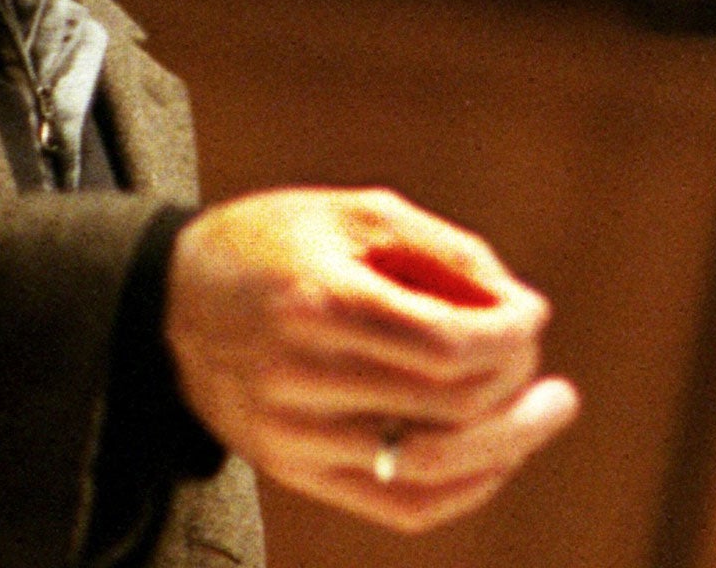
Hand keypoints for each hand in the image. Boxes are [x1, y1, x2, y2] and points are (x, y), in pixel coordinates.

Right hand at [165, 187, 579, 532]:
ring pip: (434, 464)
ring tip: (546, 409)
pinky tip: (495, 454)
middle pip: (450, 404)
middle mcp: (301, 376)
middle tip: (534, 357)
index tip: (530, 312)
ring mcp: (293, 435)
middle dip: (514, 378)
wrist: (169, 301)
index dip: (510, 333)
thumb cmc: (269, 243)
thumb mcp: (349, 213)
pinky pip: (401, 504)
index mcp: (318, 300)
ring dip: (509, 440)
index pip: (448, 344)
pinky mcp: (292, 471)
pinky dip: (465, 486)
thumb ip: (440, 250)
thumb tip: (517, 305)